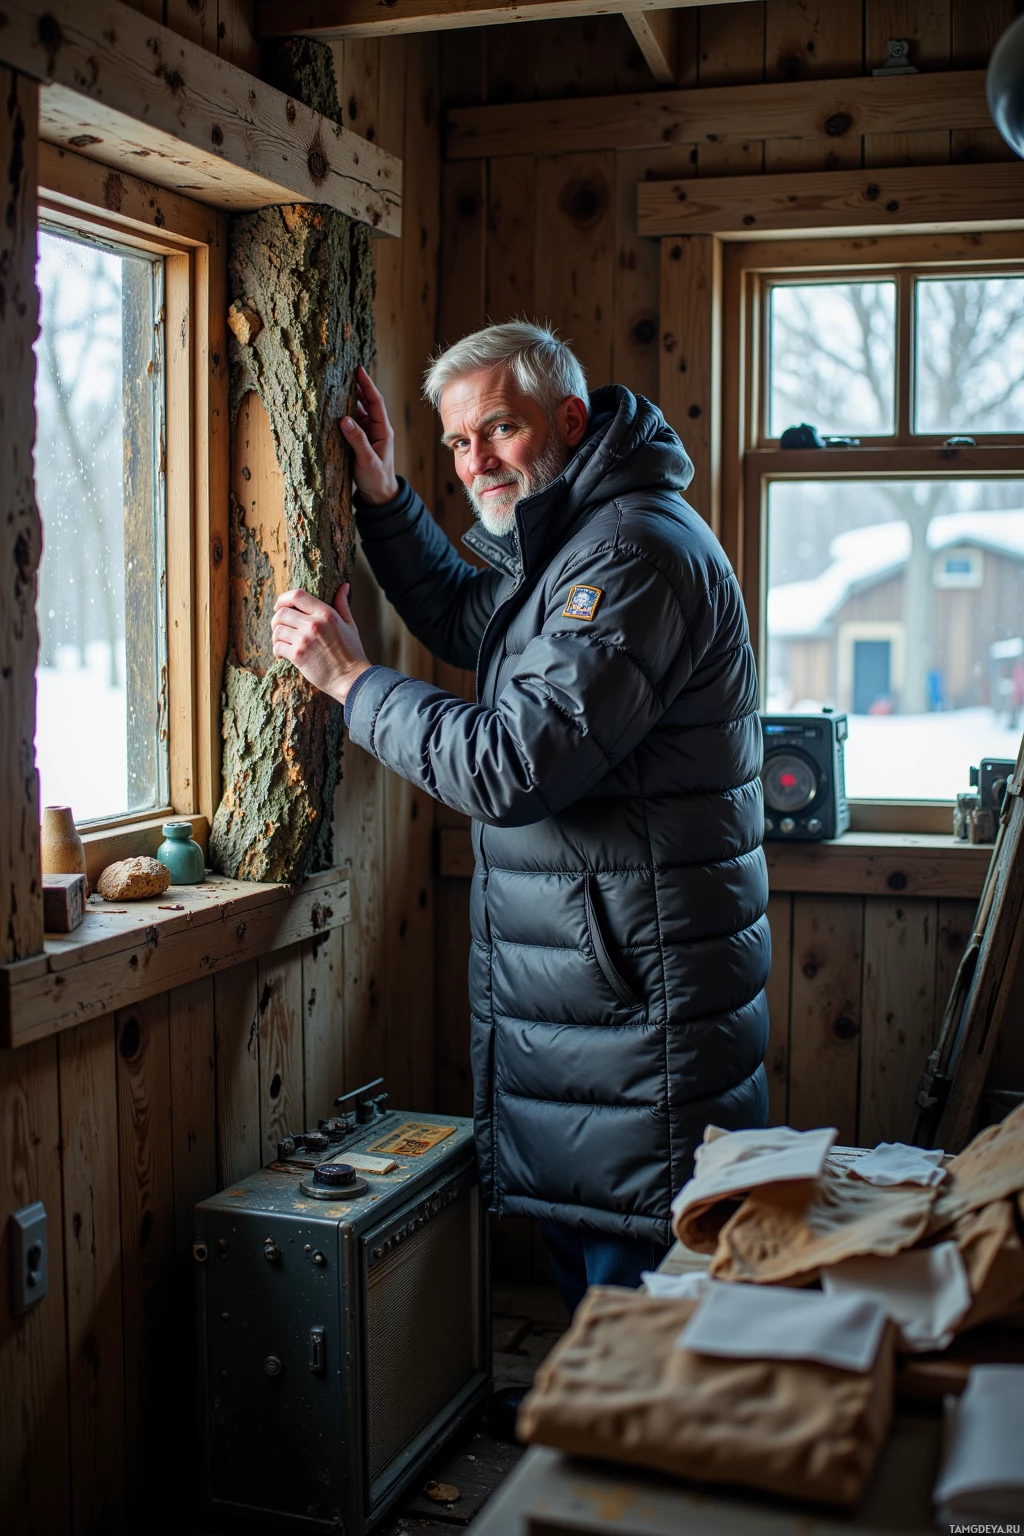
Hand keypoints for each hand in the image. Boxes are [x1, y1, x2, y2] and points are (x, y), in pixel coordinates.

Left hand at [271, 585, 370, 704]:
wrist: (352, 678)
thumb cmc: (352, 653)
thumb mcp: (350, 625)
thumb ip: (342, 605)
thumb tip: (344, 586)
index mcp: (326, 613)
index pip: (297, 595)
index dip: (283, 598)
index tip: (279, 606)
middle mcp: (313, 624)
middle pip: (281, 613)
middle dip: (276, 621)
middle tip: (280, 629)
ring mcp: (305, 639)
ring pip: (277, 630)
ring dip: (276, 637)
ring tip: (282, 643)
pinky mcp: (298, 656)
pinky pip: (277, 647)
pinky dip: (277, 651)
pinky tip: (282, 655)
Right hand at [340, 365, 399, 505]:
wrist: (379, 495)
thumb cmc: (376, 478)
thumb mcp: (367, 460)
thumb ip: (357, 440)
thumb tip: (344, 419)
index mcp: (382, 430)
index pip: (376, 402)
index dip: (367, 385)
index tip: (359, 370)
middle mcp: (376, 428)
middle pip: (367, 403)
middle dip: (358, 387)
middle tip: (344, 371)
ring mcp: (368, 434)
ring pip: (358, 412)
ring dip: (349, 399)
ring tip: (336, 385)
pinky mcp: (360, 441)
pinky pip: (352, 423)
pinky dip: (344, 414)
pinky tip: (334, 407)